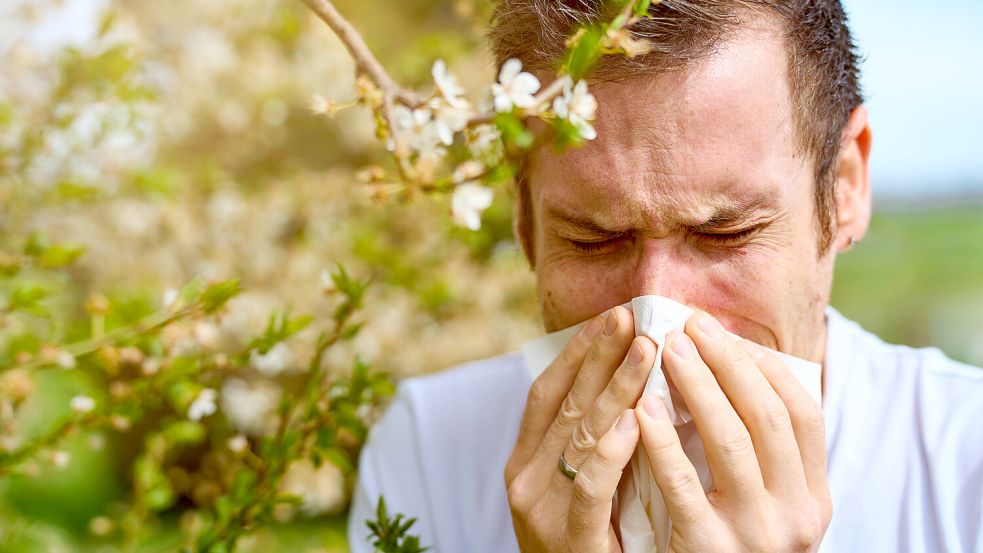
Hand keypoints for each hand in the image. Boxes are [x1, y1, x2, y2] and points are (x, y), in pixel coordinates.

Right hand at [505, 306, 657, 551]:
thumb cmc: (586, 542)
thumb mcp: (575, 487)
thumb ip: (591, 442)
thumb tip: (629, 386)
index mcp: (524, 460)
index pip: (547, 392)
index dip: (578, 352)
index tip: (612, 316)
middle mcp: (524, 478)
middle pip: (565, 404)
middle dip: (600, 356)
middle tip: (633, 316)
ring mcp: (541, 510)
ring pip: (579, 436)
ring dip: (615, 389)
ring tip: (648, 350)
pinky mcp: (568, 540)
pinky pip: (590, 488)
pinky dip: (612, 451)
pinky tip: (638, 419)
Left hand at [634, 311, 831, 551]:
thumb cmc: (730, 546)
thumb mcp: (765, 505)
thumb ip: (760, 454)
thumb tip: (731, 367)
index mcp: (814, 496)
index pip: (802, 412)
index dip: (762, 366)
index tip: (723, 331)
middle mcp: (796, 515)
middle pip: (766, 416)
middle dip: (727, 362)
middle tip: (689, 325)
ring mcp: (756, 535)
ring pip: (730, 441)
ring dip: (697, 387)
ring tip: (664, 350)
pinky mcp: (709, 550)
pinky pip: (682, 485)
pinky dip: (662, 441)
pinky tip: (641, 408)